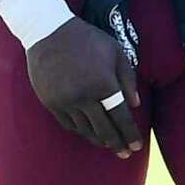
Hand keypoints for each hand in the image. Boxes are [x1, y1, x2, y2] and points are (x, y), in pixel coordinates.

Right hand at [27, 17, 143, 158]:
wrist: (48, 32)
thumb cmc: (87, 39)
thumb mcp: (115, 52)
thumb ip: (128, 79)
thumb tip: (135, 105)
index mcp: (103, 83)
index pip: (120, 117)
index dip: (130, 133)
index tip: (137, 146)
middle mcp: (84, 96)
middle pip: (104, 129)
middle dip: (117, 143)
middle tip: (126, 153)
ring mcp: (65, 101)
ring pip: (85, 129)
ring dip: (99, 139)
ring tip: (109, 145)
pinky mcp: (51, 102)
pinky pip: (69, 124)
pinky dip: (81, 131)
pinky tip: (89, 133)